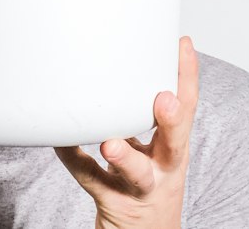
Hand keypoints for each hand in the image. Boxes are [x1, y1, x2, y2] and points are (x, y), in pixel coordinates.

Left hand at [54, 36, 198, 228]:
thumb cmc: (147, 186)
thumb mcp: (157, 151)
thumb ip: (143, 116)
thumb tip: (122, 64)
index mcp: (174, 149)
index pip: (188, 110)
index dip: (187, 78)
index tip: (181, 45)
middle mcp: (163, 170)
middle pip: (174, 145)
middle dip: (171, 121)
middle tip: (164, 99)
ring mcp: (138, 190)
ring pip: (136, 174)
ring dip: (125, 157)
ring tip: (111, 145)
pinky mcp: (112, 203)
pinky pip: (91, 180)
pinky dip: (73, 158)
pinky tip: (60, 140)